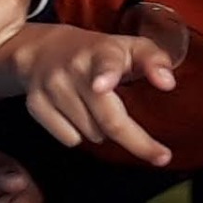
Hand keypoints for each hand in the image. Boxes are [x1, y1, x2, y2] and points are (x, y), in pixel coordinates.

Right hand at [10, 22, 178, 163]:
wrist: (43, 49)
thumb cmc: (99, 53)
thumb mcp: (131, 47)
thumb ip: (155, 60)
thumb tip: (167, 82)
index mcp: (101, 51)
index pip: (105, 63)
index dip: (105, 74)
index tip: (101, 85)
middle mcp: (74, 68)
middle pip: (108, 119)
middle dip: (137, 141)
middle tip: (161, 156)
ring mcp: (51, 87)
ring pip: (90, 134)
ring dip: (102, 130)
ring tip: (97, 108)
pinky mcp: (35, 105)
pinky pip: (69, 139)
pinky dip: (79, 134)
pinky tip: (76, 113)